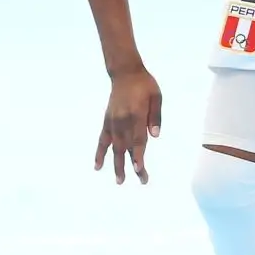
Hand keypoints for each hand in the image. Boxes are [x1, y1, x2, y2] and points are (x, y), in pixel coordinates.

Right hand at [95, 69, 162, 184]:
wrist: (125, 73)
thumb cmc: (144, 85)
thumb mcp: (156, 96)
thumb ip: (156, 116)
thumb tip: (155, 136)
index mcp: (137, 114)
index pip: (138, 139)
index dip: (139, 155)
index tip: (139, 169)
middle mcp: (123, 120)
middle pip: (128, 147)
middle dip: (133, 165)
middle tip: (141, 180)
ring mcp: (113, 122)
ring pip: (115, 147)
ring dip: (117, 164)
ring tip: (120, 181)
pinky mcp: (107, 122)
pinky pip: (102, 140)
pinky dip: (100, 153)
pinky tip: (98, 166)